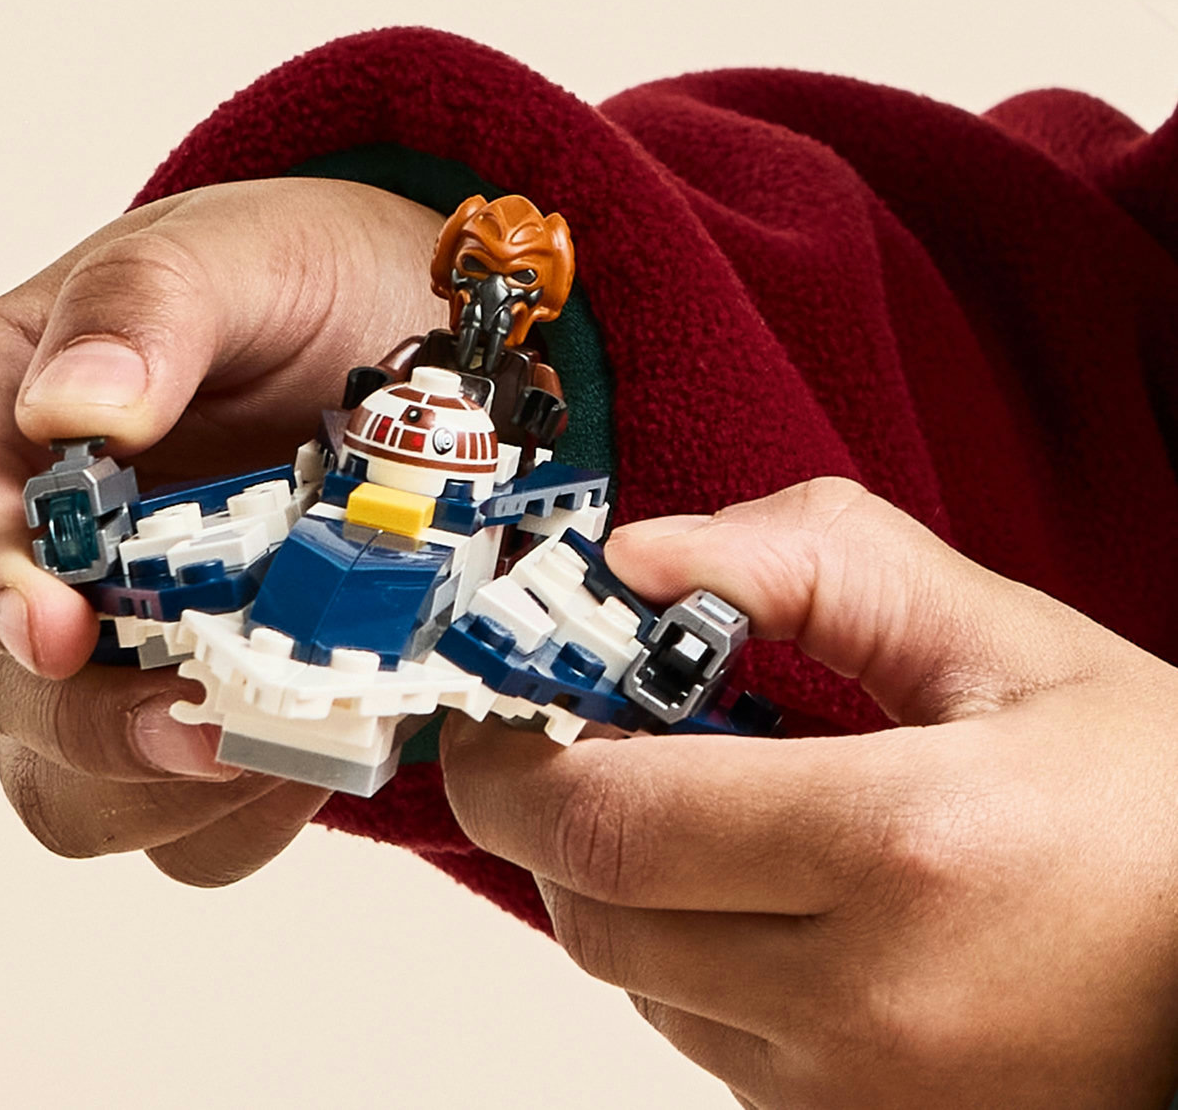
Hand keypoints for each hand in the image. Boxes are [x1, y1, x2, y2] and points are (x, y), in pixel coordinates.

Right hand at [0, 177, 444, 883]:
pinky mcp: (158, 712)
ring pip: (59, 780)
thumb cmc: (294, 282)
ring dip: (167, 789)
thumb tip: (70, 405)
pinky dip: (232, 814)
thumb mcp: (236, 254)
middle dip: (96, 719)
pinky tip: (309, 754)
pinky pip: (165, 819)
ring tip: (287, 743)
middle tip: (218, 730)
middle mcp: (4, 546)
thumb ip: (147, 307)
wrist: (393, 335)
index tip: (62, 630)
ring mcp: (84, 644)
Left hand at [439, 478, 1177, 1108]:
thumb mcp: (1003, 642)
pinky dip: (686, 952)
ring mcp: (864, 1094)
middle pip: (593, 907)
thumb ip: (814, 566)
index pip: (609, 819)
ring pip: (634, 979)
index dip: (512, 754)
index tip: (498, 696)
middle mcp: (868, 1001)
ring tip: (700, 796)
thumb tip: (644, 554)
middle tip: (589, 723)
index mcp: (901, 847)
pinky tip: (759, 883)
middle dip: (556, 805)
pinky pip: (702, 1037)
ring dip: (624, 877)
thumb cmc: (1156, 808)